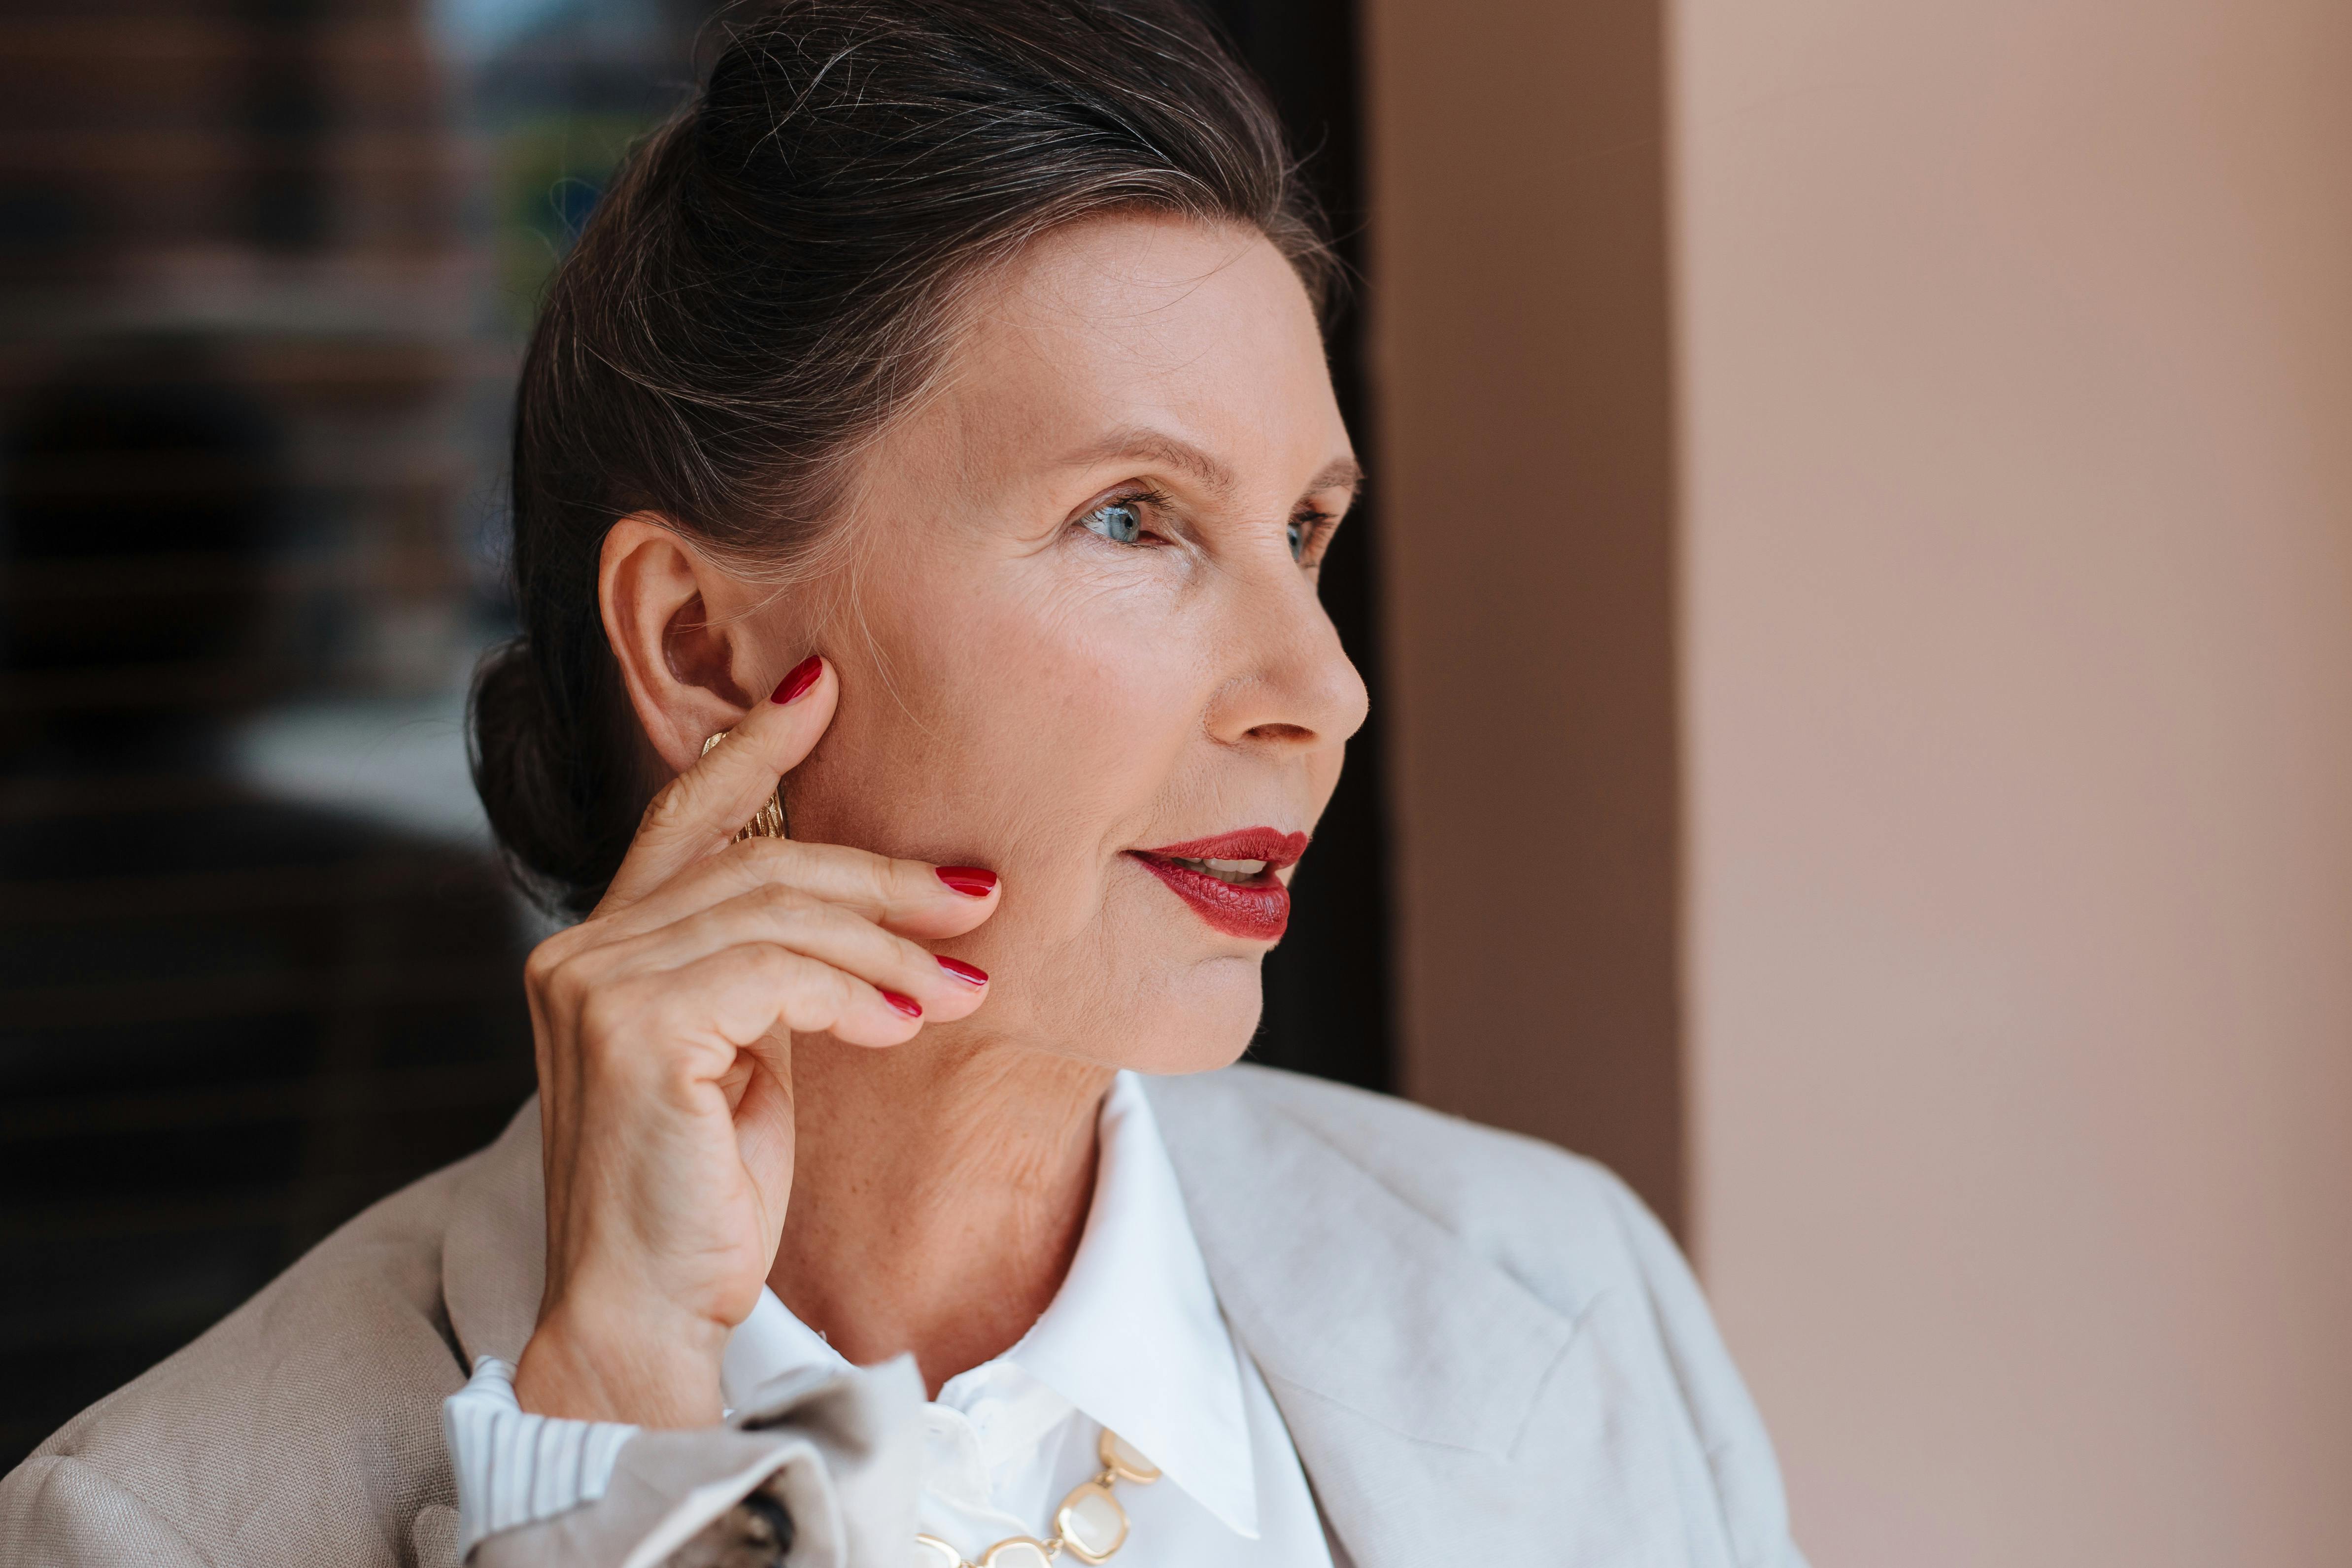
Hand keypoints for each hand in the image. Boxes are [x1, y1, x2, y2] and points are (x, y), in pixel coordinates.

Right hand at [510, 660, 998, 1424]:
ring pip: (779, 911)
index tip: (823, 687)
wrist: (649, 1313)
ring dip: (889, 944)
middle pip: (759, 863)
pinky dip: (857, 992)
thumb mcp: (744, 1056)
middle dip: (882, 874)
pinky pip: (778, 972)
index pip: (685, 816)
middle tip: (978, 895)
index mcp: (600, 949)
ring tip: (963, 982)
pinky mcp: (636, 1030)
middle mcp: (580, 951)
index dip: (754, 745)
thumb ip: (763, 972)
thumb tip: (856, 906)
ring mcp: (595, 986)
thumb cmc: (704, 1197)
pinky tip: (904, 1025)